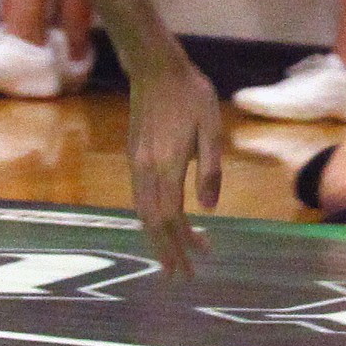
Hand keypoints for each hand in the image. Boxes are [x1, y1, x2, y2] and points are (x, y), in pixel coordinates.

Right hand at [127, 51, 222, 275]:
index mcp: (167, 165)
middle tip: (181, 276)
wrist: (156, 69)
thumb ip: (210, 170)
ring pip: (142, 212)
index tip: (199, 260)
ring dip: (157, 238)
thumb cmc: (191, 95)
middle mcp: (146, 170)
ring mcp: (136, 164)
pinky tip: (163, 224)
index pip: (173, 217)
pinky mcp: (134, 156)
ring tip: (171, 258)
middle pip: (153, 222)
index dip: (184, 242)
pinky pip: (139, 197)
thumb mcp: (211, 129)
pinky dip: (150, 219)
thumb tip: (209, 209)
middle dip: (167, 251)